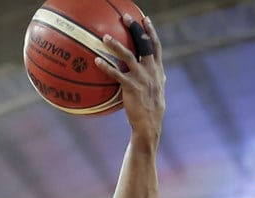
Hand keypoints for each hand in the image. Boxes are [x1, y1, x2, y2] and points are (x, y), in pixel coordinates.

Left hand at [96, 14, 164, 142]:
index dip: (151, 31)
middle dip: (136, 28)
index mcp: (157, 69)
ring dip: (116, 45)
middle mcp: (151, 70)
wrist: (149, 123)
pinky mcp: (131, 88)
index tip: (145, 19)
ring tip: (105, 36)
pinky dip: (106, 66)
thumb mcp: (156, 89)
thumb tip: (151, 70)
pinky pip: (116, 74)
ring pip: (129, 56)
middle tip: (125, 17)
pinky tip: (96, 60)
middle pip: (144, 44)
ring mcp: (141, 78)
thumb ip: (153, 76)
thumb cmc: (151, 107)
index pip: (156, 45)